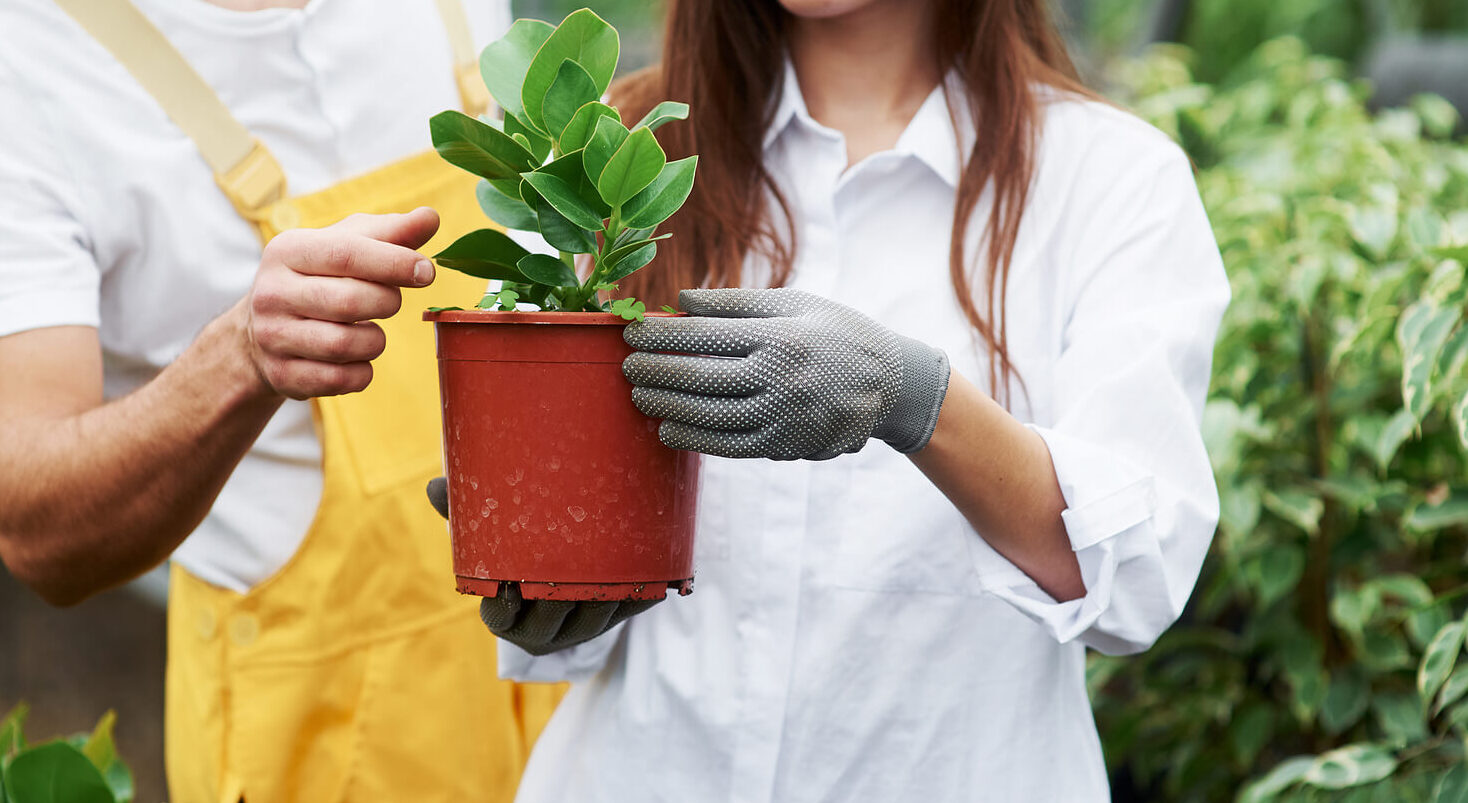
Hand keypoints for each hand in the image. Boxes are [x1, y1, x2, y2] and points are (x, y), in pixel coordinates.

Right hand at [242, 209, 439, 398]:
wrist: (261, 331)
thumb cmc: (318, 278)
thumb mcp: (345, 246)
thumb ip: (390, 232)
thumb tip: (431, 217)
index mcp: (288, 250)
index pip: (348, 254)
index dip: (394, 263)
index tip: (427, 271)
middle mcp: (273, 292)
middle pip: (351, 301)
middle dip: (387, 302)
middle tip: (389, 301)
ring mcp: (273, 336)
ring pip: (347, 345)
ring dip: (375, 340)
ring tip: (370, 329)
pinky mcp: (282, 375)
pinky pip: (341, 380)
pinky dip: (362, 372)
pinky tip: (356, 358)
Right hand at [426, 477, 659, 654]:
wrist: (574, 563)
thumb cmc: (520, 548)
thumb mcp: (493, 534)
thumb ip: (467, 514)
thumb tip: (434, 486)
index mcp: (508, 616)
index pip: (500, 619)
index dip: (505, 606)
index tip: (510, 584)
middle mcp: (545, 630)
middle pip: (553, 623)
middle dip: (560, 601)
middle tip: (569, 571)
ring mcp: (584, 628)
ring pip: (596, 620)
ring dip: (604, 597)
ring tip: (613, 565)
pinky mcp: (621, 616)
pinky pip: (634, 607)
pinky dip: (642, 590)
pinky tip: (651, 570)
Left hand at [621, 288, 950, 459]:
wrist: (889, 383)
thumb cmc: (834, 332)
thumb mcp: (795, 303)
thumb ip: (736, 303)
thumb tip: (680, 301)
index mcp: (781, 335)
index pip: (705, 336)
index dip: (661, 336)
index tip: (631, 334)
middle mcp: (781, 379)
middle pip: (700, 378)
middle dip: (655, 373)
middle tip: (626, 368)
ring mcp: (784, 417)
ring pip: (709, 417)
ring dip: (667, 408)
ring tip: (639, 398)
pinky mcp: (786, 446)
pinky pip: (729, 446)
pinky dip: (694, 440)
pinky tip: (669, 430)